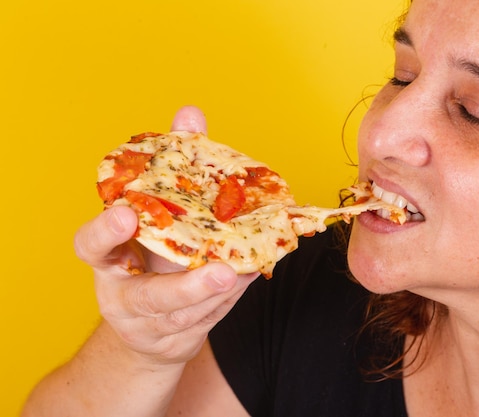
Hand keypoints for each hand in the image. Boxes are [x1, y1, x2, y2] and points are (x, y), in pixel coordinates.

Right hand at [74, 106, 257, 365]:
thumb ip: (170, 165)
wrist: (148, 321)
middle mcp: (122, 293)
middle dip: (187, 288)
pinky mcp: (174, 339)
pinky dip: (231, 299)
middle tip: (223, 272)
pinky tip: (249, 275)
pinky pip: (207, 321)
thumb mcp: (154, 213)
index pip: (90, 247)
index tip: (125, 213)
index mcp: (108, 257)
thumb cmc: (150, 253)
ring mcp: (148, 323)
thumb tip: (190, 113)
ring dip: (222, 294)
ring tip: (248, 271)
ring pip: (188, 314)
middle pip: (149, 298)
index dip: (103, 232)